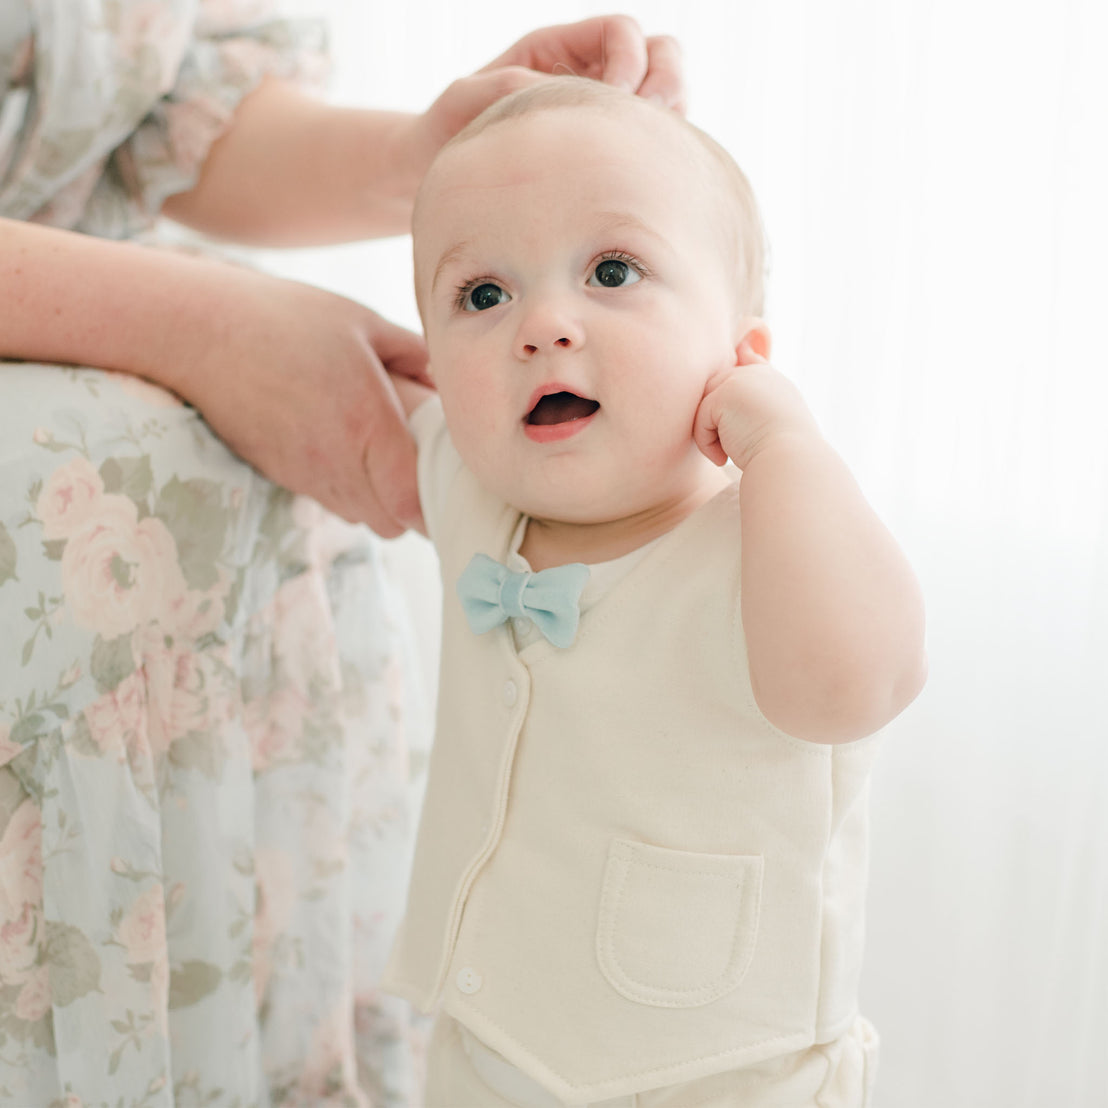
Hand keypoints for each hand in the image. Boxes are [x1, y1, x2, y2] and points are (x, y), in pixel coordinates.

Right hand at [172, 265, 428, 535]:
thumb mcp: (362, 323)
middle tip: (421, 468)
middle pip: (391, 523)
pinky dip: (347, 489)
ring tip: (384, 458)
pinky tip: (344, 450)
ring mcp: (305, 474)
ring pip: (360, 516)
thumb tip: (448, 380)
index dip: (434, 504)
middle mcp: (336, 460)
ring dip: (379, 499)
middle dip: (412, 506)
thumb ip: (414, 355)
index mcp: (366, 423)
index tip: (446, 482)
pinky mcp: (280, 475)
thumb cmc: (284, 319)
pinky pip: (329, 500)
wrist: (196, 332)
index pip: (411, 503)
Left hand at [416, 15, 684, 155]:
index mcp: (558, 51)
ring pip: (670, 97)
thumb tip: (564, 92)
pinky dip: (660, 153)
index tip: (609, 101)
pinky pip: (657, 145)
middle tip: (641, 123)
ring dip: (668, 119)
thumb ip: (513, 85)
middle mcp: (590, 75)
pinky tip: (637, 176)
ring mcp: (606, 115)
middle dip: (664, 83)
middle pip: (662, 54)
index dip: (628, 61)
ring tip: (641, 150)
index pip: (622, 32)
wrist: (439, 173)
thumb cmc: (449, 132)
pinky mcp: (611, 156)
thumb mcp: (467, 99)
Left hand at [693, 339, 819, 470]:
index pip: (750, 362)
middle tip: (728, 450)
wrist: (791, 459)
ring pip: (705, 409)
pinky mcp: (723, 395)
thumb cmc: (785, 454)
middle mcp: (757, 374)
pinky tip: (724, 458)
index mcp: (773, 382)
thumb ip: (757, 405)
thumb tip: (742, 378)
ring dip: (711, 436)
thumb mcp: (777, 422)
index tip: (739, 356)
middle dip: (714, 421)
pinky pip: (700, 421)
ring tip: (729, 455)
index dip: (741, 362)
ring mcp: (739, 380)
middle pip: (715, 391)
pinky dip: (707, 445)